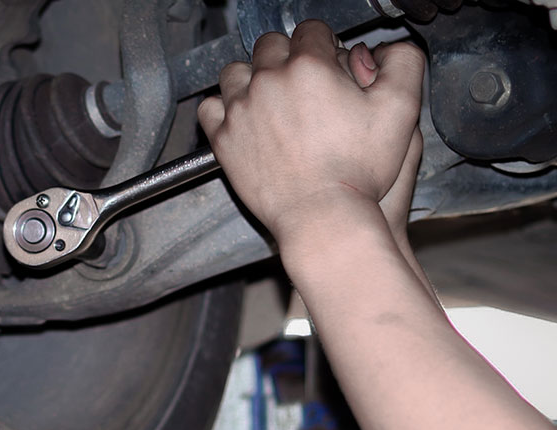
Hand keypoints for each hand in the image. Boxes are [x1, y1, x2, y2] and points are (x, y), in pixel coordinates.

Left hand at [197, 20, 425, 242]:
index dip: (324, 44)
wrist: (322, 214)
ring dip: (252, 77)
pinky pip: (210, 106)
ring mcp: (240, 108)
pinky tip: (243, 117)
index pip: (311, 30)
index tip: (328, 65)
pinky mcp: (223, 137)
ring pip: (236, 70)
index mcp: (310, 66)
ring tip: (271, 98)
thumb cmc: (359, 169)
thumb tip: (389, 48)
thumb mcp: (401, 109)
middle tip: (303, 84)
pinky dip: (223, 107)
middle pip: (271, 45)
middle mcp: (269, 80)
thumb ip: (403, 64)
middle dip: (288, 57)